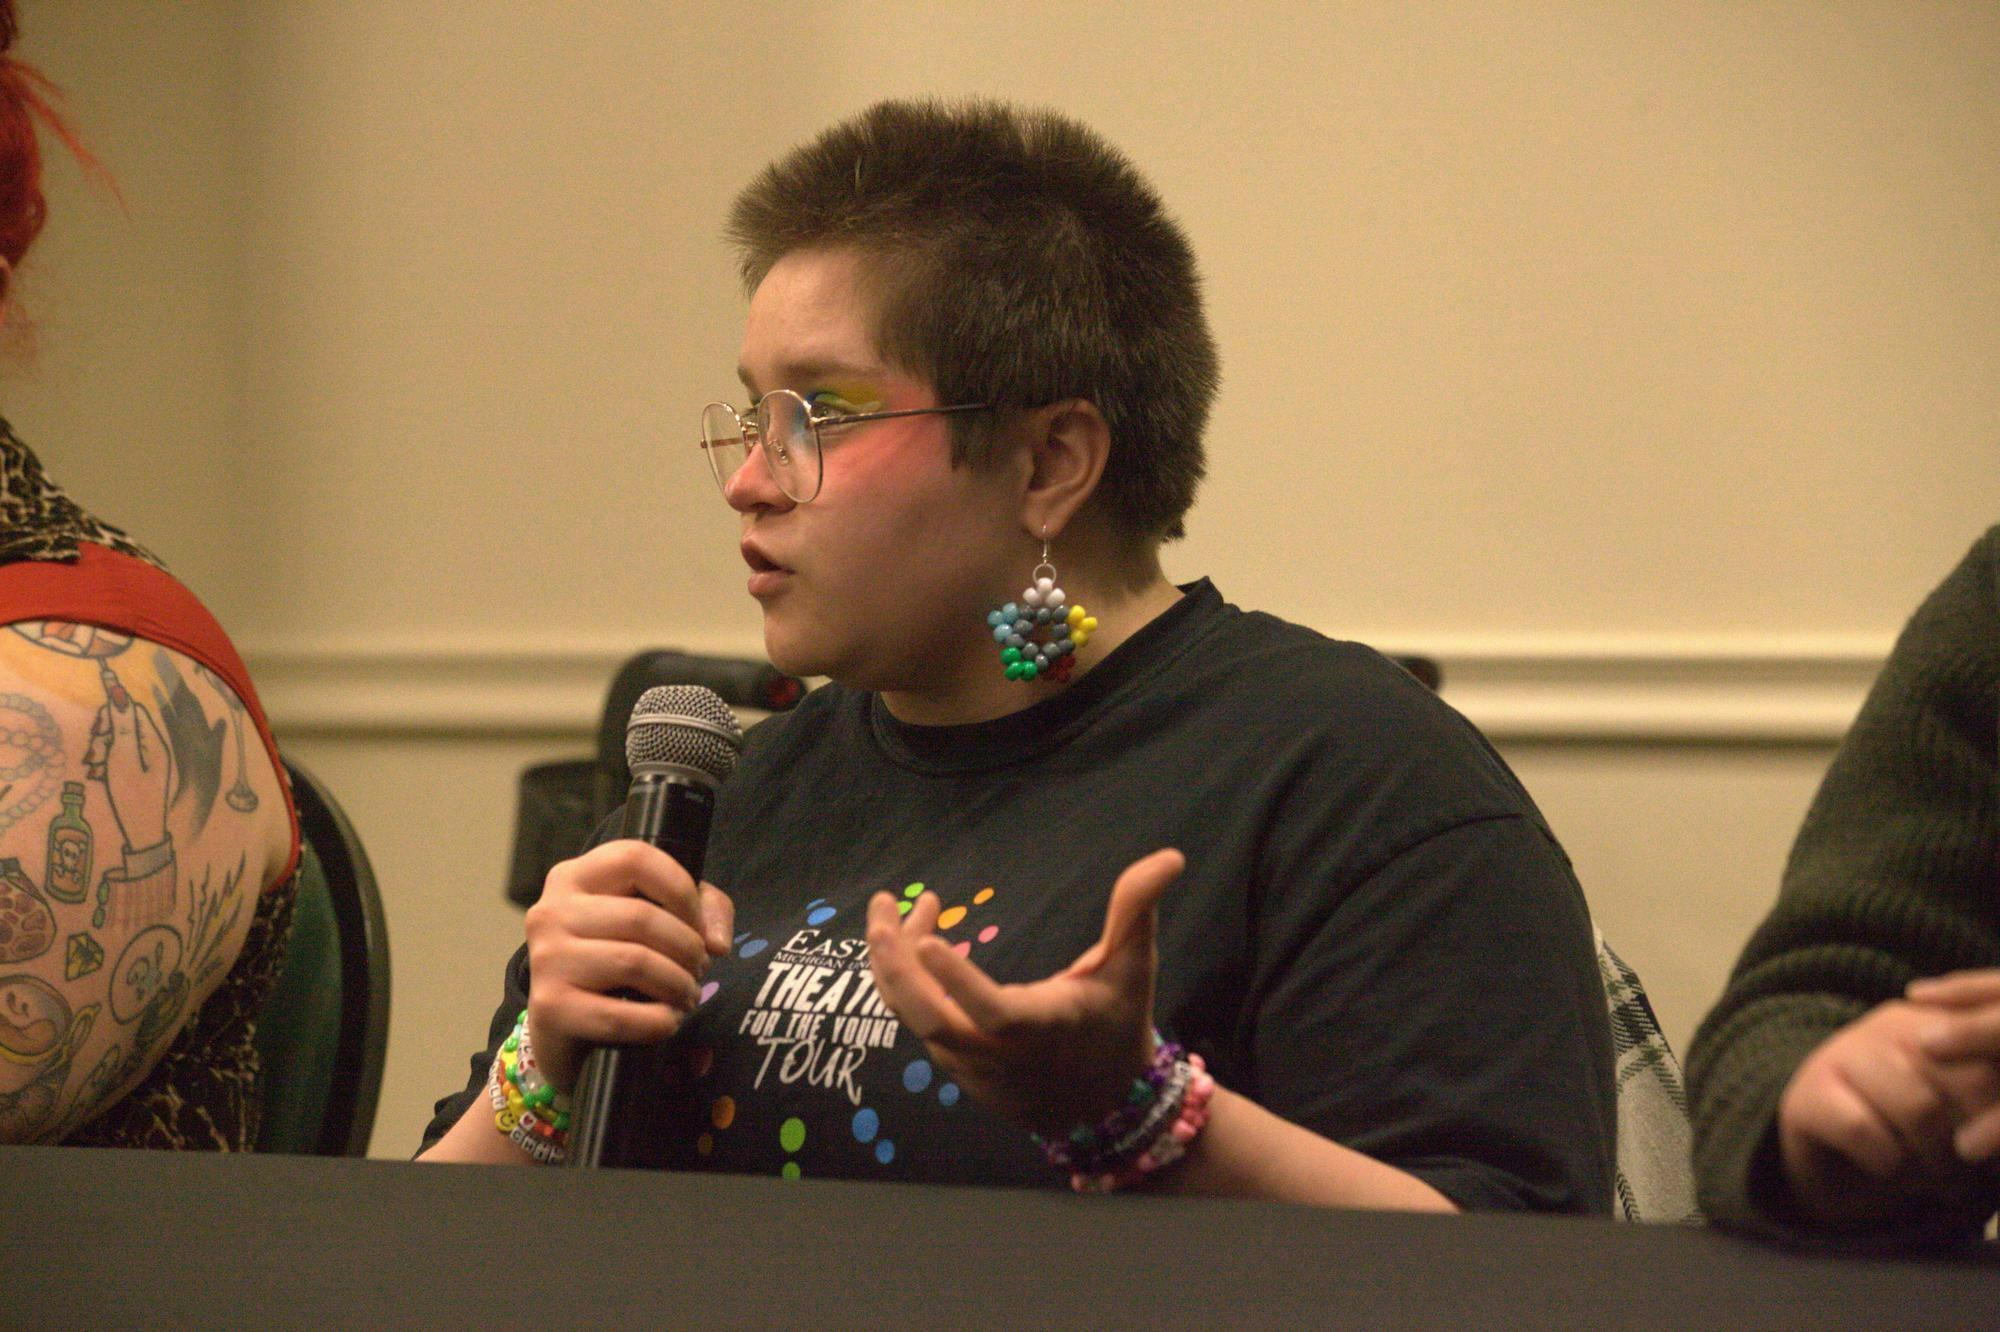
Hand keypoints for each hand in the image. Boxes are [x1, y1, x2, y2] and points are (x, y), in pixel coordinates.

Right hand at [98, 695, 171, 851]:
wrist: (141, 833)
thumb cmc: (132, 797)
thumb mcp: (123, 759)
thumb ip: (121, 726)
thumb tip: (119, 692)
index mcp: (153, 741)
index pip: (131, 709)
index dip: (111, 713)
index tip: (97, 730)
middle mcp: (152, 747)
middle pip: (122, 723)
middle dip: (103, 734)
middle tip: (94, 756)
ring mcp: (145, 760)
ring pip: (116, 741)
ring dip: (101, 750)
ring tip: (95, 770)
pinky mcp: (136, 772)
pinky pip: (117, 758)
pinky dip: (105, 763)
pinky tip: (98, 777)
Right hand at [520, 840, 733, 1092]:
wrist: (561, 1024)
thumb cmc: (612, 959)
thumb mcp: (656, 919)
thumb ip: (703, 910)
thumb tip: (717, 943)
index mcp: (574, 877)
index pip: (635, 858)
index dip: (680, 889)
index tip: (697, 924)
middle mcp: (551, 911)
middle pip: (641, 916)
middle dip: (688, 947)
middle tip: (699, 969)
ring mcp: (546, 959)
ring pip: (634, 962)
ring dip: (679, 985)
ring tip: (687, 996)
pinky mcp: (550, 1008)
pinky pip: (620, 1016)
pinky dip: (659, 1022)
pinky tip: (667, 1021)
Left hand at [866, 847, 1183, 1138]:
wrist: (1105, 1107)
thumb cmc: (1118, 1024)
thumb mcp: (1133, 965)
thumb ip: (1138, 909)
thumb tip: (1171, 856)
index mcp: (1042, 1026)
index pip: (992, 1011)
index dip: (957, 980)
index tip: (928, 939)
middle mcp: (998, 1054)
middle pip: (927, 1017)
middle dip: (893, 963)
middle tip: (882, 908)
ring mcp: (972, 1067)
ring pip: (916, 1016)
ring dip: (898, 962)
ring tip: (899, 909)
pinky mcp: (957, 1071)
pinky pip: (921, 1026)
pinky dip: (910, 985)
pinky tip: (916, 944)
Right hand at [1776, 990, 1999, 1222]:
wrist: (1822, 1158)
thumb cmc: (1905, 1135)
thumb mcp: (1957, 1110)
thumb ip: (1987, 1099)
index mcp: (1935, 1020)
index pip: (1994, 1054)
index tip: (1995, 1147)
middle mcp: (1889, 1025)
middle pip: (1970, 1080)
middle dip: (1977, 1139)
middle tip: (1970, 1173)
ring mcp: (1842, 1054)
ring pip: (1919, 1107)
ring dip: (1936, 1160)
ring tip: (1936, 1182)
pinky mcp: (1807, 1095)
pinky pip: (1865, 1131)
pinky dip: (1886, 1163)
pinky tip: (1884, 1169)